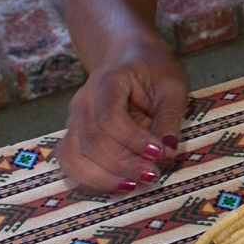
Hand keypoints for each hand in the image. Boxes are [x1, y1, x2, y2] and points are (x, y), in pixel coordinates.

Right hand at [58, 35, 186, 194]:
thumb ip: (170, 115)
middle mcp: (83, 102)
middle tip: (153, 176)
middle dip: (122, 164)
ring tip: (135, 186)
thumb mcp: (172, 85)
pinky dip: (90, 181)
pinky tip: (118, 186)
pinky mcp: (73, 137)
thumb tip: (169, 150)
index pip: (109, 117)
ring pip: (73, 157)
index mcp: (107, 81)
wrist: (128, 57)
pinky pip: (70, 164)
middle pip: (91, 141)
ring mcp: (73, 120)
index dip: (132, 139)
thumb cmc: (154, 70)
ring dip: (103, 178)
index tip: (160, 153)